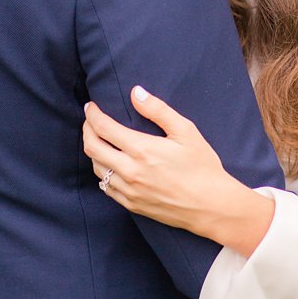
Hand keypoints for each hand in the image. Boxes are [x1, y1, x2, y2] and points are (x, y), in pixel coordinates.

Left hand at [83, 86, 273, 256]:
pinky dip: (102, 171)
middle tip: (90, 120)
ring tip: (99, 140)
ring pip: (96, 167)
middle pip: (92, 147)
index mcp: (142, 150)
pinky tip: (110, 164)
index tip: (91, 106)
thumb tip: (136, 93)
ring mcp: (128, 190)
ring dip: (93, 150)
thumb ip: (159, 110)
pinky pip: (105, 186)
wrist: (210, 205)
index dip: (93, 114)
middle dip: (86, 130)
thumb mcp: (187, 132)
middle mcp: (129, 171)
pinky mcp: (131, 204)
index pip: (104, 128)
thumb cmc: (203, 166)